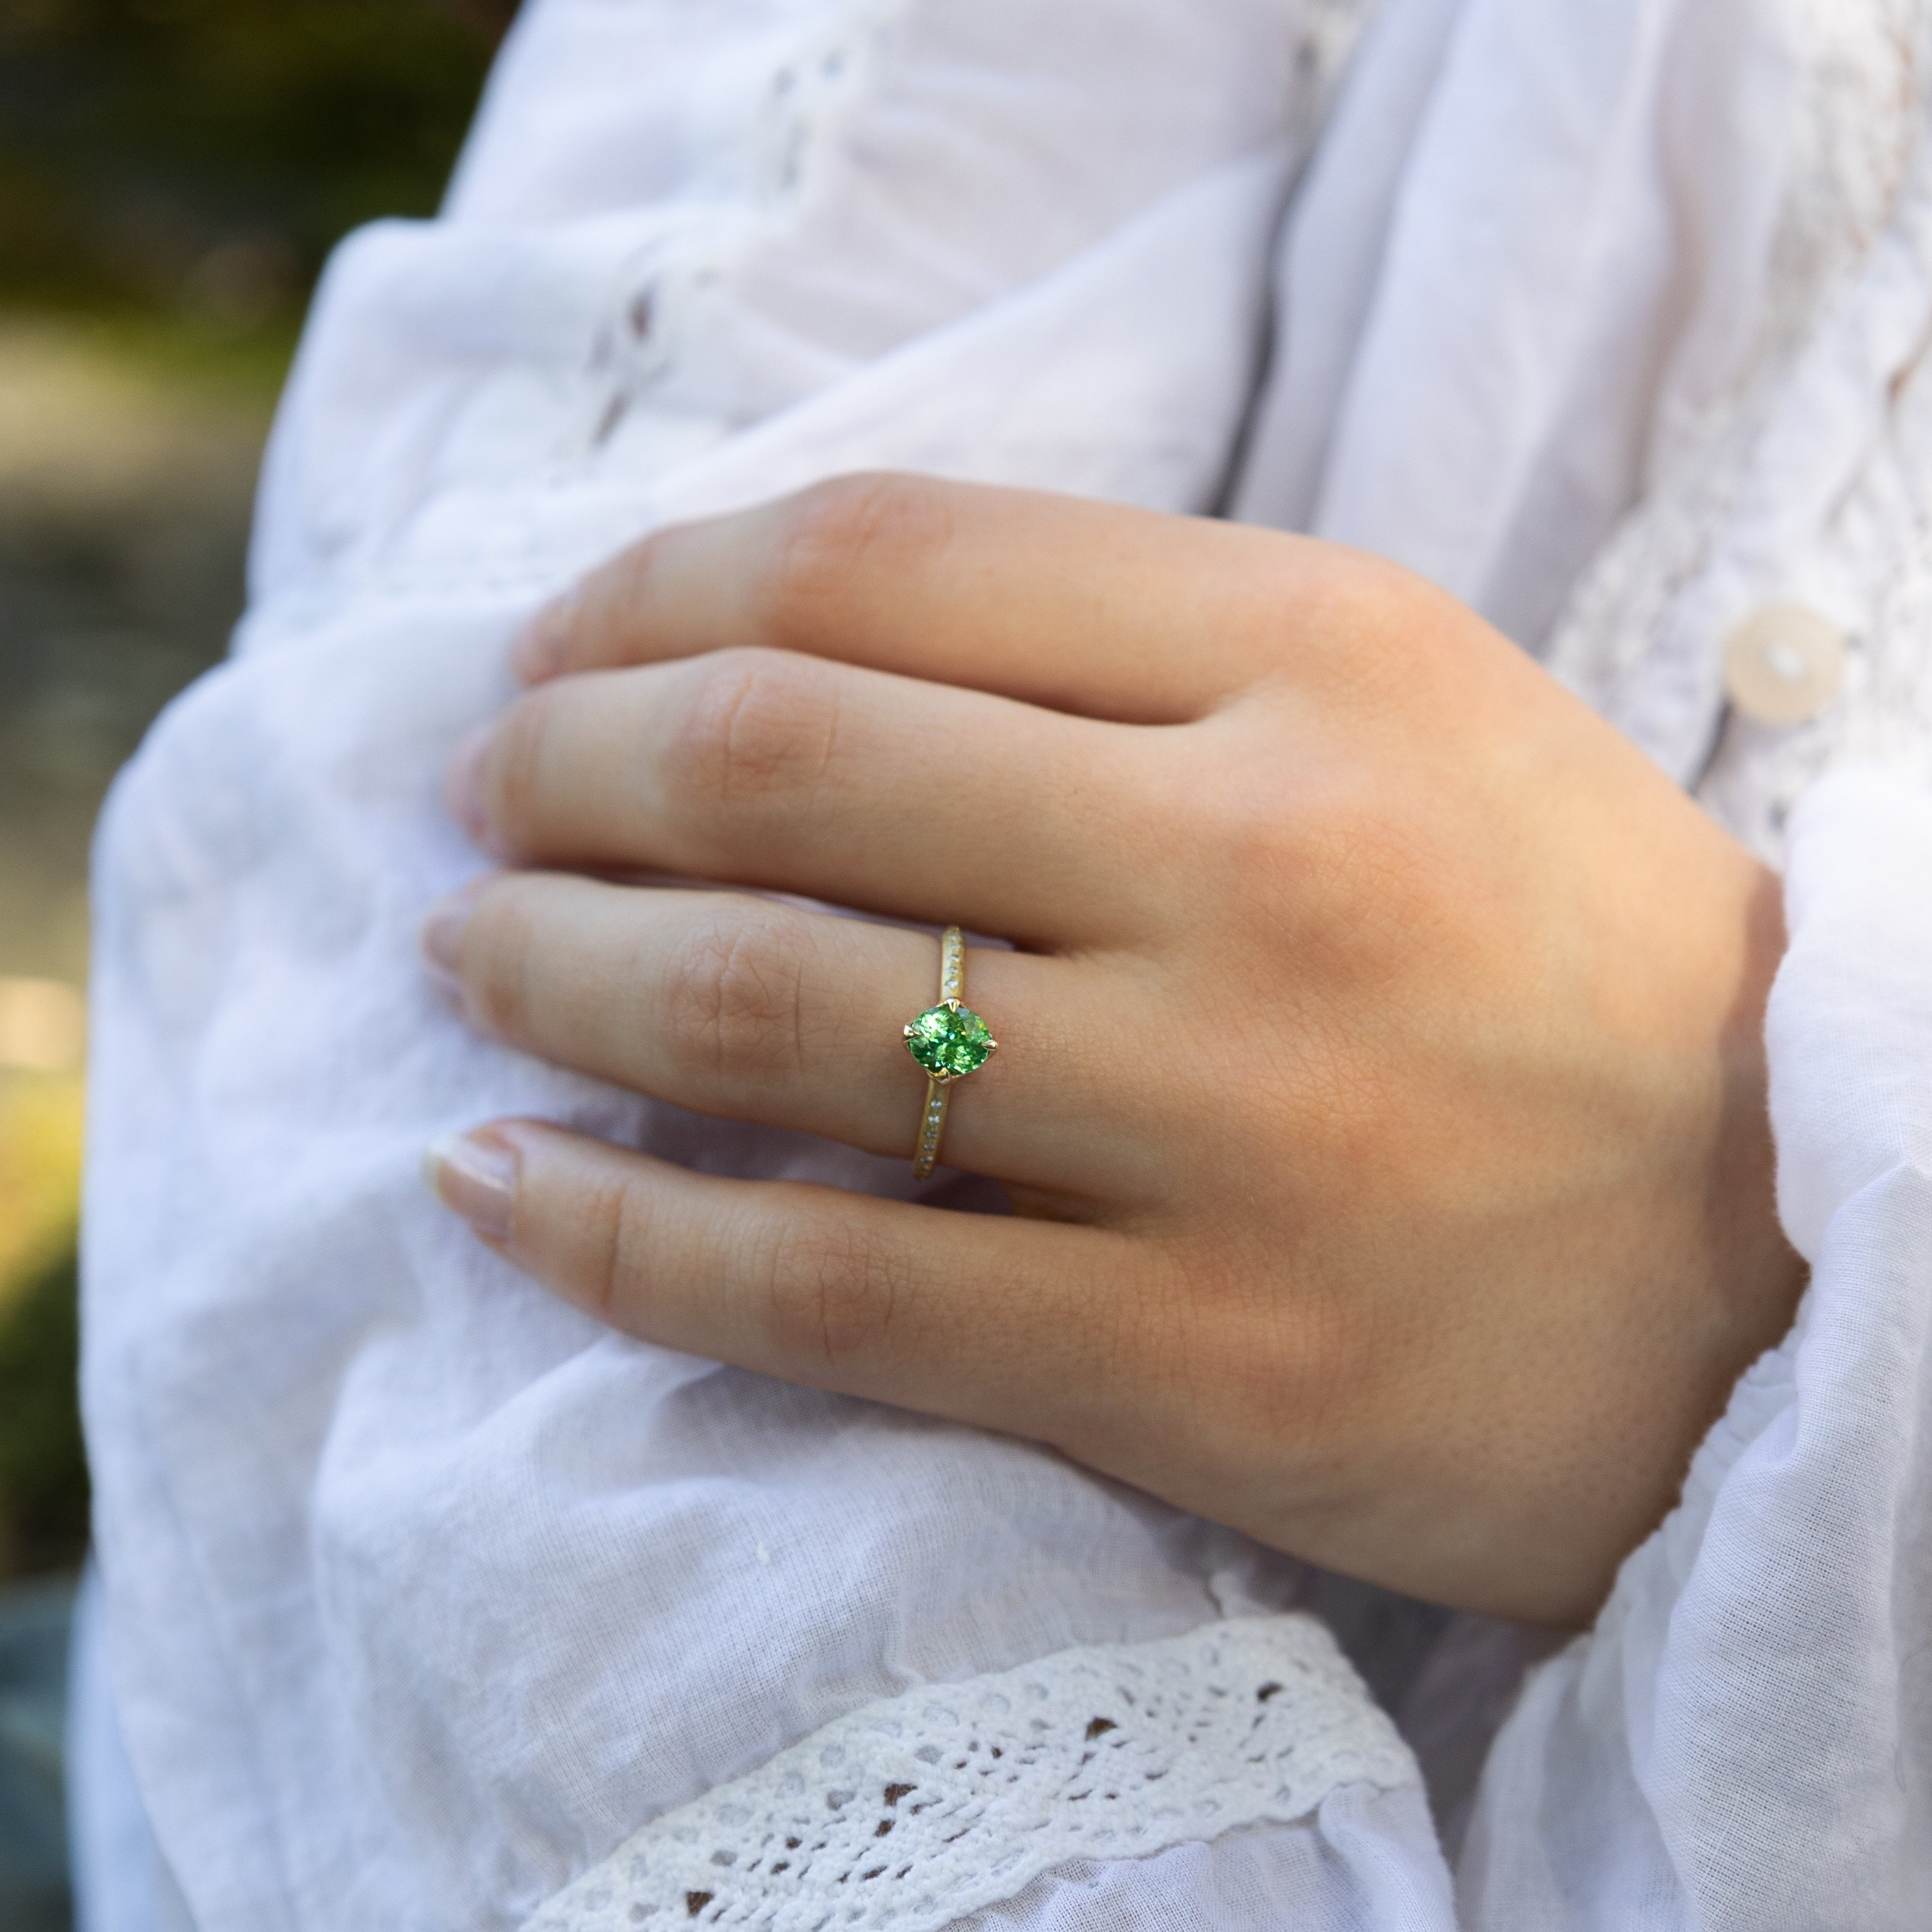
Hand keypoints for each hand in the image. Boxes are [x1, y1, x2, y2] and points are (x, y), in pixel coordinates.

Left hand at [421, 475, 1802, 1626]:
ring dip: (546, 970)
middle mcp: (1271, 869)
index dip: (654, 588)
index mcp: (1328, 661)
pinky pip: (819, 1292)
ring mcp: (1234, 1128)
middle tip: (480, 794)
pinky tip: (496, 1183)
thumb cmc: (1556, 962)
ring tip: (463, 955)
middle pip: (778, 763)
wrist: (1784, 1262)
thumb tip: (761, 651)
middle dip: (559, 766)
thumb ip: (1111, 651)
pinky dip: (612, 1235)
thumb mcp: (1392, 716)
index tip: (558, 646)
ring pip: (758, 1018)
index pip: (884, 560)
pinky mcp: (1200, 1363)